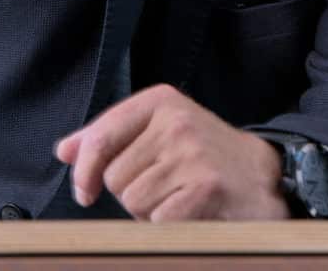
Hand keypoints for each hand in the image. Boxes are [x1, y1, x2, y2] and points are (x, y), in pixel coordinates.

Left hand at [54, 84, 288, 221]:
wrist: (263, 177)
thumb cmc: (204, 157)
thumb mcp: (159, 132)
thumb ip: (111, 138)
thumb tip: (65, 150)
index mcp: (161, 101)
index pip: (101, 136)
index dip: (84, 170)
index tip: (85, 191)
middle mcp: (176, 121)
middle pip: (114, 176)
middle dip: (131, 192)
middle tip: (165, 187)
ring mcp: (192, 153)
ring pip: (133, 201)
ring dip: (149, 211)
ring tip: (178, 197)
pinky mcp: (205, 186)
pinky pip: (157, 219)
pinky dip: (168, 226)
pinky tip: (190, 213)